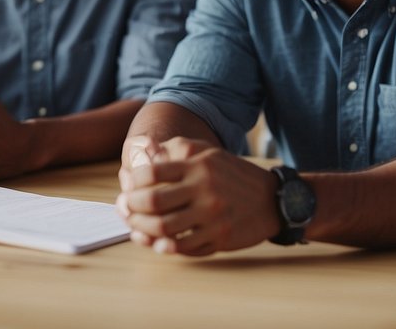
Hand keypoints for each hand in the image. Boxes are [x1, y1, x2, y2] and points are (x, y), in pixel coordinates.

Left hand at [115, 137, 279, 256]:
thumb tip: (143, 150)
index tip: (127, 187)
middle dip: (130, 208)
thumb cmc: (232, 175)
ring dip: (142, 230)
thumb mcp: (208, 153)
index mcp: (198, 165)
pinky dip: (164, 247)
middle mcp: (204, 188)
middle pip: (152, 201)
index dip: (132, 181)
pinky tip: (157, 243)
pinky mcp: (218, 237)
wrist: (271, 199)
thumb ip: (176, 149)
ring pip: (163, 228)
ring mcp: (212, 215)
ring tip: (136, 227)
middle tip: (124, 209)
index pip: (152, 172)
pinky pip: (183, 247)